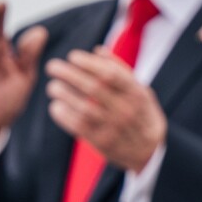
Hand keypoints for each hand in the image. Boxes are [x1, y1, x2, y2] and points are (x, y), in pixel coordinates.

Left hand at [45, 47, 166, 172]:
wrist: (149, 150)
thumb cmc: (141, 113)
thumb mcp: (140, 90)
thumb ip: (120, 71)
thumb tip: (97, 50)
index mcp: (135, 93)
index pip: (109, 74)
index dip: (88, 63)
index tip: (72, 56)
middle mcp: (126, 110)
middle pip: (93, 88)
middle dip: (69, 74)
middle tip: (52, 67)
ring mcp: (114, 128)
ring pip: (83, 107)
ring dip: (63, 94)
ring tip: (53, 87)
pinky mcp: (102, 142)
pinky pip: (78, 126)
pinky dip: (64, 115)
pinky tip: (56, 106)